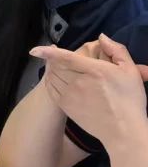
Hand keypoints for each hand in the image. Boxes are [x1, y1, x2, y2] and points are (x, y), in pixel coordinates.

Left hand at [31, 35, 147, 145]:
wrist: (123, 129)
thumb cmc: (129, 99)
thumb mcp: (130, 71)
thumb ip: (116, 50)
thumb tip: (102, 37)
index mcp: (94, 71)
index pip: (66, 58)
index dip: (49, 52)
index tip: (35, 50)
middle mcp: (78, 82)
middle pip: (57, 66)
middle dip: (54, 60)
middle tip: (58, 58)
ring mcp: (70, 95)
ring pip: (52, 77)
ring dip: (51, 70)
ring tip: (56, 67)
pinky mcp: (66, 107)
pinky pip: (52, 90)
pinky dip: (50, 82)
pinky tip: (55, 80)